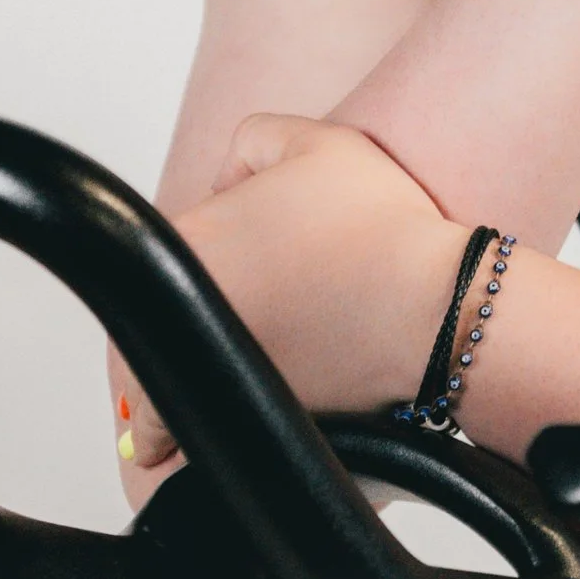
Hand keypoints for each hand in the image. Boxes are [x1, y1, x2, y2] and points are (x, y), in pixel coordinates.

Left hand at [124, 116, 466, 466]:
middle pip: (142, 327)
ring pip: (157, 390)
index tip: (220, 256)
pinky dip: (191, 433)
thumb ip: (254, 138)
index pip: (152, 251)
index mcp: (191, 241)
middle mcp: (189, 309)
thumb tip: (226, 182)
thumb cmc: (387, 227)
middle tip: (178, 336)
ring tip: (157, 411)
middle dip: (154, 331)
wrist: (436, 308)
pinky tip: (186, 440)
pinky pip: (197, 428)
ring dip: (154, 399)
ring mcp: (218, 366)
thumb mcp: (320, 139)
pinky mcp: (251, 411)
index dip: (185, 249)